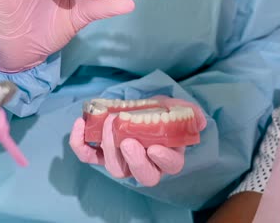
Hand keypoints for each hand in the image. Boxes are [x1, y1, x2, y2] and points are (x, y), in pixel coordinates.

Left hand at [70, 114, 185, 186]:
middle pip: (142, 175)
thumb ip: (190, 112)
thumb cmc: (160, 111)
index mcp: (168, 156)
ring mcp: (122, 161)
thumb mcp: (177, 107)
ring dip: (110, 147)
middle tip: (127, 141)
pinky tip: (80, 125)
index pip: (170, 166)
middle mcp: (145, 164)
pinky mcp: (101, 154)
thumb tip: (199, 122)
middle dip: (134, 160)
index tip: (155, 147)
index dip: (163, 160)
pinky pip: (88, 156)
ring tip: (108, 123)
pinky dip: (80, 144)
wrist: (138, 105)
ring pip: (116, 168)